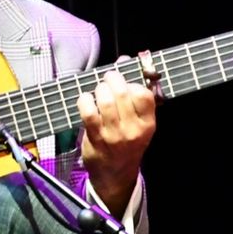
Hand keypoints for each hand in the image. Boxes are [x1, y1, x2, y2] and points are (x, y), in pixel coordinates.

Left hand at [77, 63, 156, 213]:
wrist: (115, 173)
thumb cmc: (127, 142)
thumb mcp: (139, 122)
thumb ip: (134, 93)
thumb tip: (125, 60)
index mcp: (148, 123)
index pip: (143, 94)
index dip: (132, 81)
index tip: (126, 78)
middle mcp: (133, 129)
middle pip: (122, 93)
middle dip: (112, 79)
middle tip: (108, 79)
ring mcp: (114, 134)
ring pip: (105, 100)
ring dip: (99, 89)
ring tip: (98, 90)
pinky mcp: (96, 137)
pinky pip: (88, 112)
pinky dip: (84, 100)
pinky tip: (85, 99)